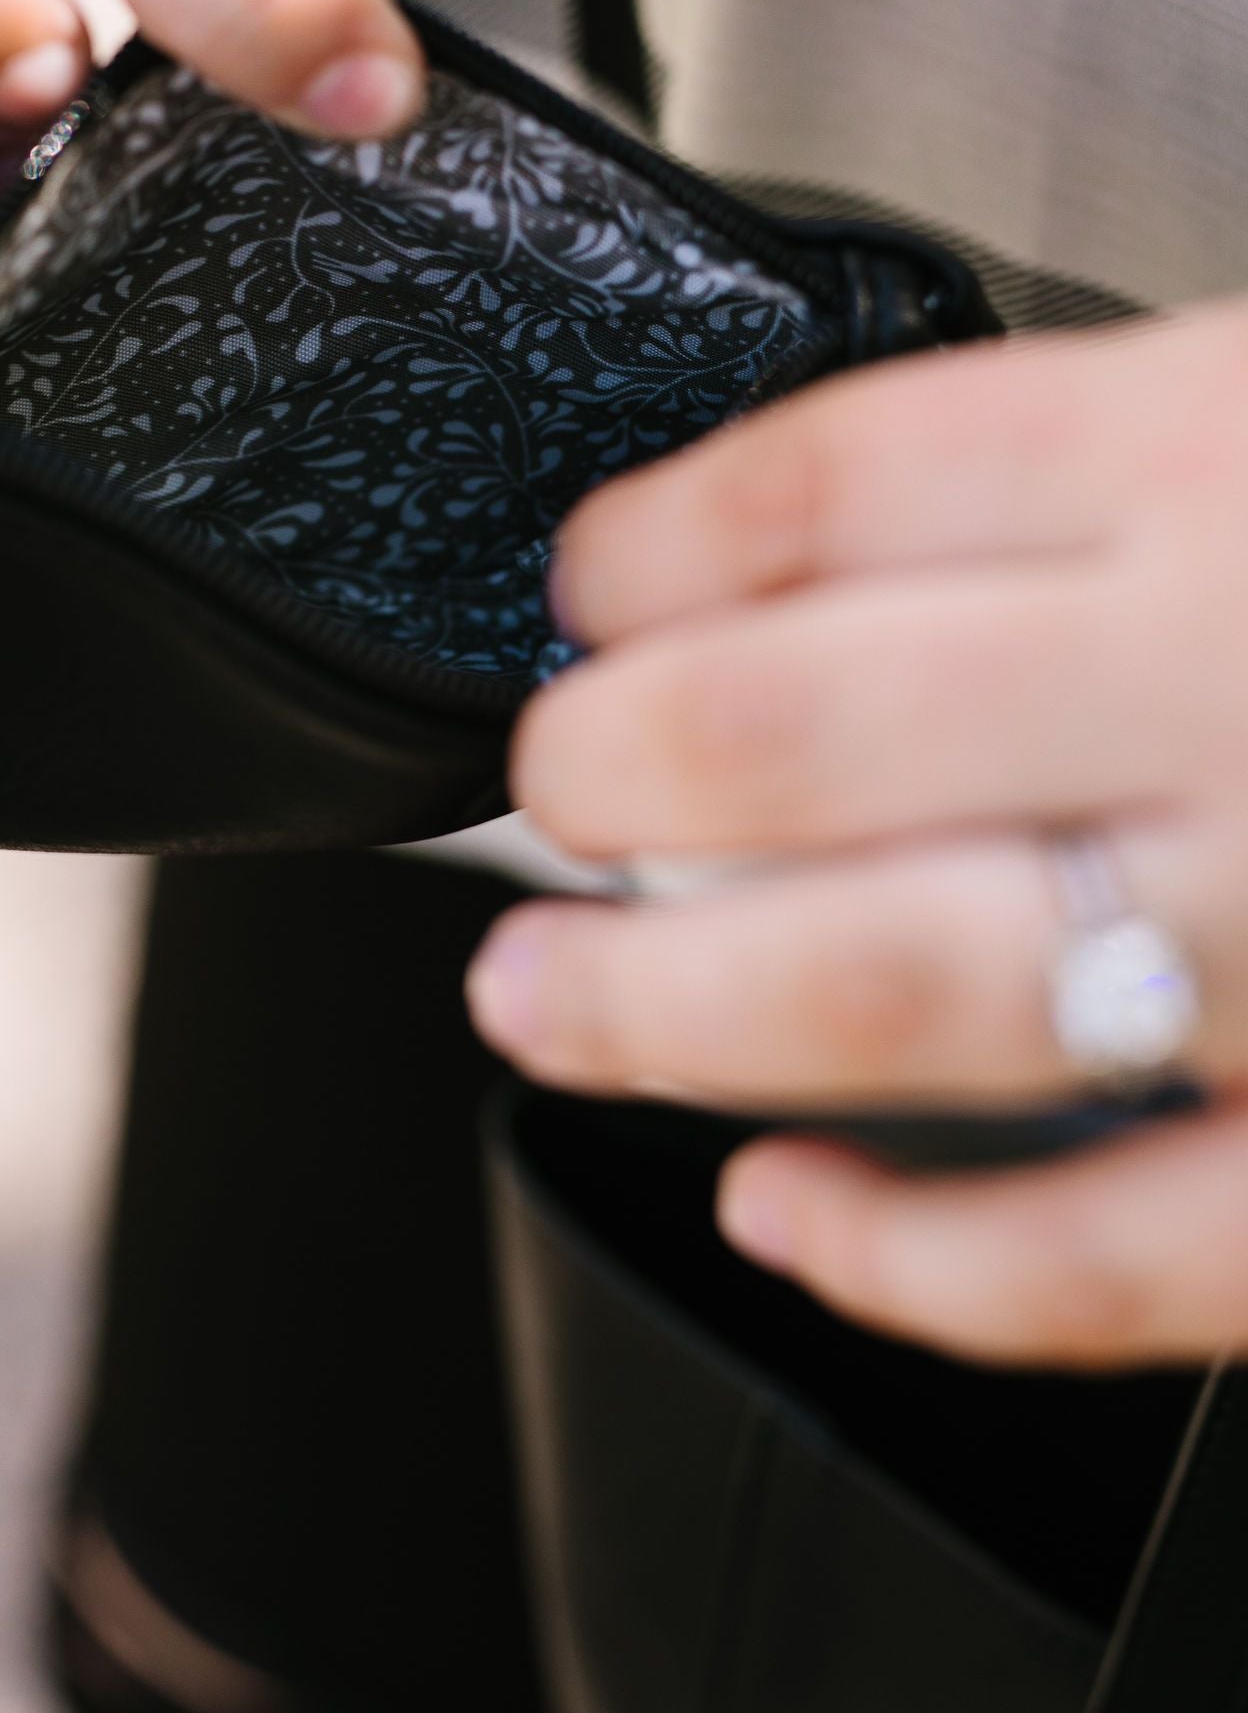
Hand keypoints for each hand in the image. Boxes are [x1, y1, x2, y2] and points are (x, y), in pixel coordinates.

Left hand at [468, 303, 1247, 1366]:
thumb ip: (1107, 452)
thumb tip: (816, 532)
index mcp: (1210, 457)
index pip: (829, 487)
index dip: (647, 549)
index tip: (589, 585)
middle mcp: (1228, 679)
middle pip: (793, 733)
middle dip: (603, 770)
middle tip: (551, 785)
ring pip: (894, 990)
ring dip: (661, 1013)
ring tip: (534, 1007)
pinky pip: (1105, 1255)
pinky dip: (914, 1260)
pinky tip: (788, 1212)